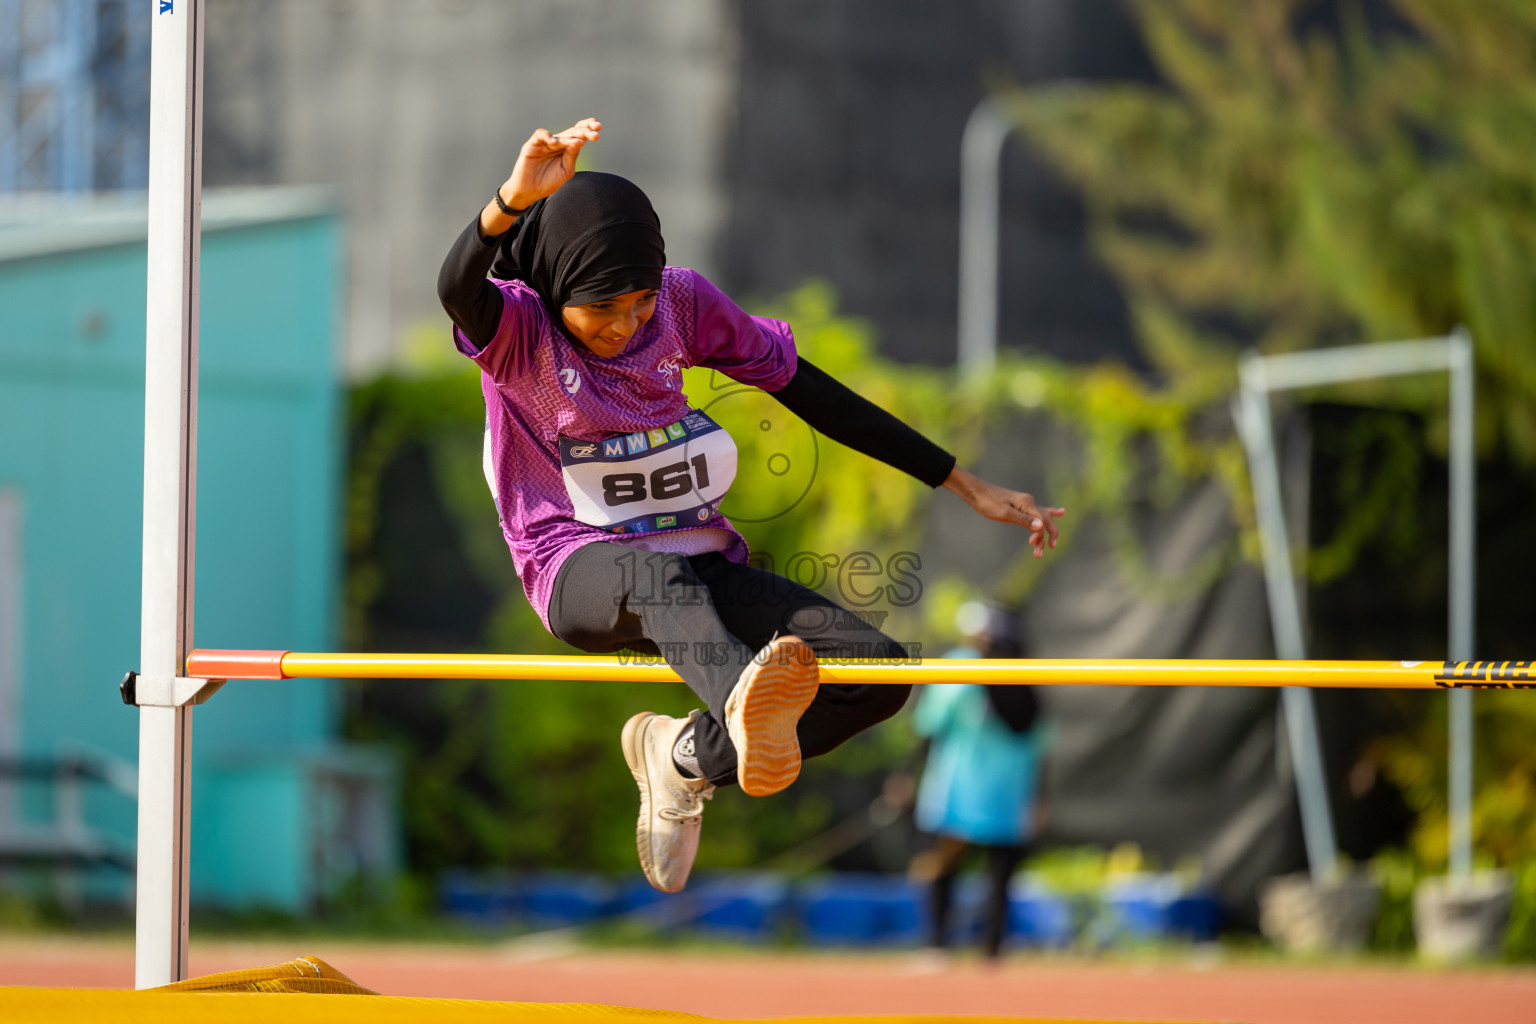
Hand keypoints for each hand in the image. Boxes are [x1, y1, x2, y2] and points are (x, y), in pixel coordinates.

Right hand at [502, 117, 601, 207]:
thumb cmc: (548, 182)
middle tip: (596, 128)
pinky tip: (554, 142)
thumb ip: (571, 157)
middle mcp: (557, 143)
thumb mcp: (565, 171)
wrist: (529, 192)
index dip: (588, 129)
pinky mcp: (532, 145)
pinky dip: (547, 136)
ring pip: (559, 135)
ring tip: (578, 142)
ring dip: (569, 137)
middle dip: (585, 129)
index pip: (579, 135)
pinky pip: (540, 135)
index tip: (599, 129)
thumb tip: (580, 142)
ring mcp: (544, 143)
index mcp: (567, 149)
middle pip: (572, 131)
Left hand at [942, 466, 1064, 558]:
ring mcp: (1026, 504)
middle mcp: (1029, 502)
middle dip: (1046, 537)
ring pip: (1041, 519)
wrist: (976, 492)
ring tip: (1043, 550)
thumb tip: (1040, 527)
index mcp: (1027, 503)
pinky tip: (1061, 513)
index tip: (1032, 545)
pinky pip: (1038, 513)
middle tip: (1042, 552)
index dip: (1040, 534)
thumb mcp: (1004, 513)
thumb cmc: (987, 502)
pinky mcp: (1021, 506)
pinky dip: (1049, 515)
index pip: (1041, 521)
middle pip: (1045, 521)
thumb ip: (1023, 520)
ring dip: (1043, 534)